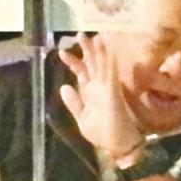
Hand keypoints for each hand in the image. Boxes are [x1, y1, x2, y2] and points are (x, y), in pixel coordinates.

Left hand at [59, 33, 142, 162]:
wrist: (118, 146)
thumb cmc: (103, 134)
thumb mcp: (83, 119)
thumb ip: (74, 103)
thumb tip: (64, 86)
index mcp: (91, 93)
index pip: (82, 73)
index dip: (73, 62)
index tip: (62, 51)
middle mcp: (100, 88)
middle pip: (92, 65)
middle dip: (86, 50)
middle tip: (80, 34)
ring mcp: (108, 90)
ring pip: (102, 66)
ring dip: (98, 52)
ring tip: (94, 37)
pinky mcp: (113, 94)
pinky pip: (110, 76)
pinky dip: (109, 64)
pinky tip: (107, 52)